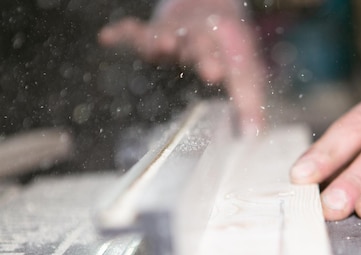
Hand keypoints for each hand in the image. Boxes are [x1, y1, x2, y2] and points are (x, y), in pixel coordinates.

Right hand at [99, 0, 264, 131]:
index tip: (220, 76)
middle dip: (204, 55)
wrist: (209, 11)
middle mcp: (203, 39)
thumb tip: (253, 136)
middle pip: (202, 45)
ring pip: (168, 34)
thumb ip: (249, 106)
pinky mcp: (153, 32)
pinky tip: (107, 37)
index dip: (231, 74)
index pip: (233, 64)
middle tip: (208, 67)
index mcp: (229, 51)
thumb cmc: (228, 52)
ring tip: (161, 46)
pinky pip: (135, 31)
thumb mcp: (245, 76)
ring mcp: (177, 34)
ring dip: (164, 39)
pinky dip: (123, 33)